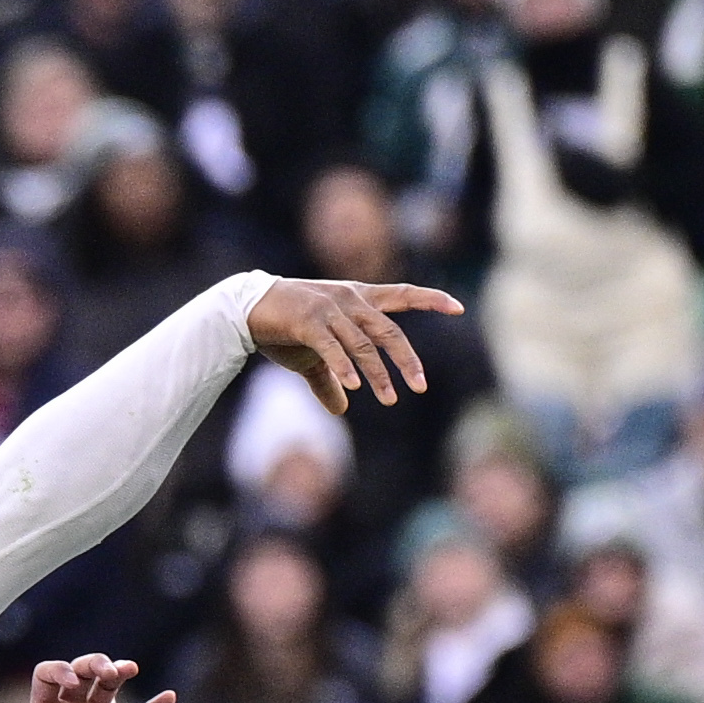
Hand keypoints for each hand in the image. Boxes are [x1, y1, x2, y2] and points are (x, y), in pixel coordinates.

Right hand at [242, 272, 462, 407]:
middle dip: (405, 360)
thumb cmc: (283, 327)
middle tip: (419, 387)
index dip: (431, 299)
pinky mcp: (308, 321)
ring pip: (363, 345)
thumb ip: (331, 379)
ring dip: (377, 374)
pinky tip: (354, 387)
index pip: (403, 294)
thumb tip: (341, 408)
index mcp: (357, 299)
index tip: (459, 308)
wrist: (244, 309)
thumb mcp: (312, 355)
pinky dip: (344, 367)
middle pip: (388, 331)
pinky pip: (332, 347)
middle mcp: (349, 300)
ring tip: (389, 399)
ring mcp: (329, 309)